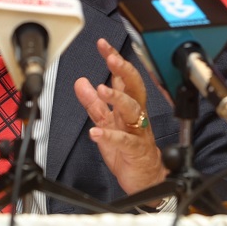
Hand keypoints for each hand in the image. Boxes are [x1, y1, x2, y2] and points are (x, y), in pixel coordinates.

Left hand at [74, 39, 167, 194]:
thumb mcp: (106, 122)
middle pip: (134, 87)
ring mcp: (137, 131)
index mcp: (129, 106)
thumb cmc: (128, 149)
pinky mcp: (135, 149)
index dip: (114, 60)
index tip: (103, 45)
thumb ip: (93, 103)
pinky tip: (96, 132)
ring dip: (118, 98)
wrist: (145, 180)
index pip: (123, 77)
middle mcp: (135, 115)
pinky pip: (124, 141)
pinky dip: (110, 136)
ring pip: (133, 109)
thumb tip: (81, 82)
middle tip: (111, 58)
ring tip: (102, 90)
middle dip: (123, 70)